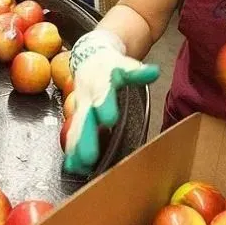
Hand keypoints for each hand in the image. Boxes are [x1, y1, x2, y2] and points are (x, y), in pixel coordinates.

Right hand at [65, 30, 159, 174]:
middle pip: (85, 117)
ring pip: (76, 128)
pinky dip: (72, 149)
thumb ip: (138, 72)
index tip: (109, 120)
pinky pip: (72, 133)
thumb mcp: (125, 65)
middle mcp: (86, 96)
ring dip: (77, 147)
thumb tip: (154, 72)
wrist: (89, 58)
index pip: (102, 94)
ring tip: (79, 166)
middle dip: (86, 137)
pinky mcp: (76, 115)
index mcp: (100, 83)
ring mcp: (80, 107)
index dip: (104, 105)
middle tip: (89, 156)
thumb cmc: (111, 65)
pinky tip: (72, 165)